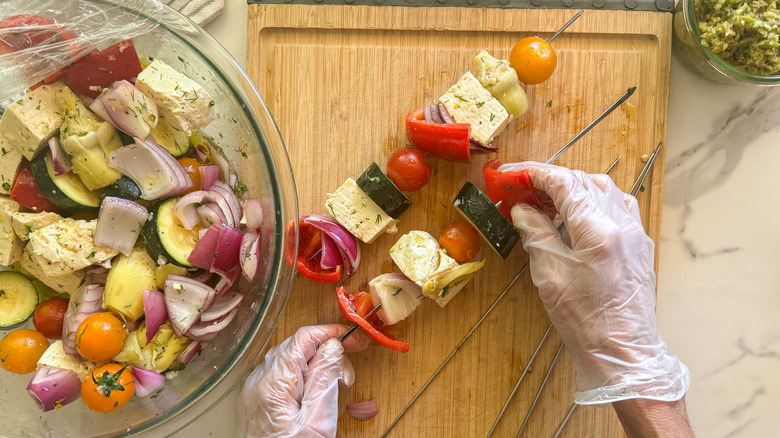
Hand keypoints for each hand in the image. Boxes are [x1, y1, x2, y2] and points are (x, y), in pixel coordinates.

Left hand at [238, 324, 369, 437]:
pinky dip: (302, 376)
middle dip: (327, 352)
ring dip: (316, 365)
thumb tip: (333, 346)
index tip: (355, 340)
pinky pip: (281, 376)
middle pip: (297, 346)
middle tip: (348, 374)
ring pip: (289, 360)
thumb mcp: (319, 421)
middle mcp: (258, 382)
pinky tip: (315, 393)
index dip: (332, 333)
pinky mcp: (256, 402)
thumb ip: (325, 378)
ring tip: (335, 387)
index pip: (304, 338)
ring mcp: (254, 391)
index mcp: (273, 384)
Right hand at [506, 162, 688, 404]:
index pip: (564, 182)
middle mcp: (621, 223)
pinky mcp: (639, 244)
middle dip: (550, 180)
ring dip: (572, 188)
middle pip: (583, 181)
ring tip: (545, 203)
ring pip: (602, 190)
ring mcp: (635, 232)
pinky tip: (575, 217)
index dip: (534, 172)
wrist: (623, 353)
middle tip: (521, 190)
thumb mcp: (549, 275)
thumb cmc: (586, 321)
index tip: (511, 174)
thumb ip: (536, 233)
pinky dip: (592, 202)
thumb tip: (523, 209)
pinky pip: (617, 206)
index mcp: (597, 229)